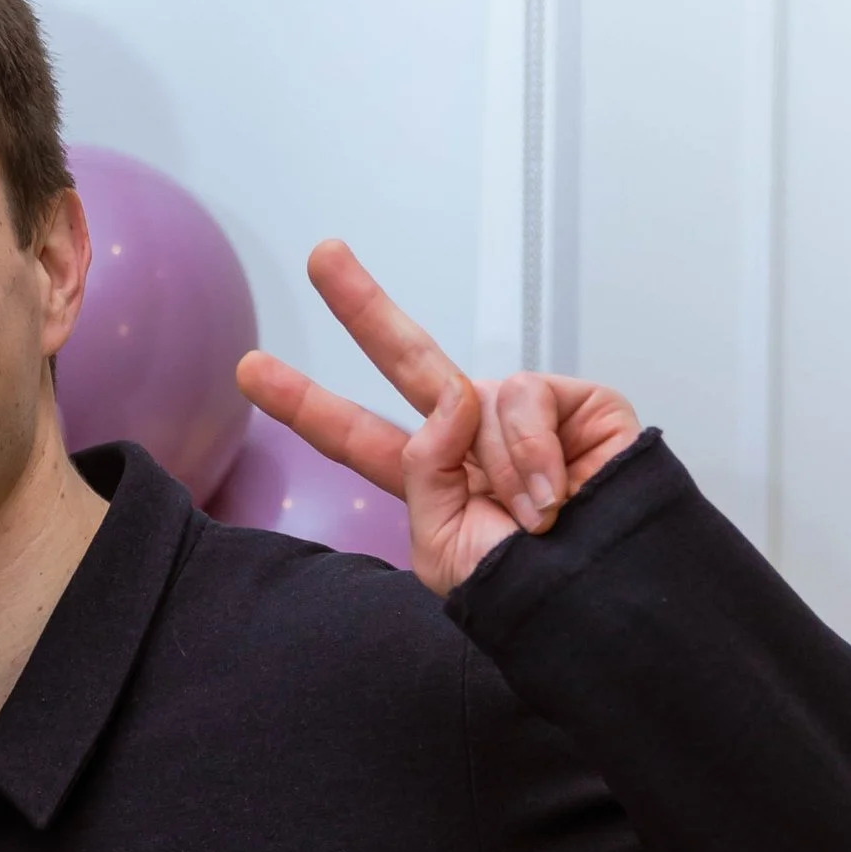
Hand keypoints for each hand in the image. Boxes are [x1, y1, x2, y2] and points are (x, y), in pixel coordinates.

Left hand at [235, 242, 641, 596]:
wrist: (600, 598)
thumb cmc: (523, 588)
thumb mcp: (445, 546)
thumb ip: (424, 471)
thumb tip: (451, 397)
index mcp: (428, 480)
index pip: (356, 435)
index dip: (306, 402)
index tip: (250, 369)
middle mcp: (471, 437)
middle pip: (408, 362)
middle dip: (363, 307)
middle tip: (323, 254)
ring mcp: (522, 416)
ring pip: (477, 400)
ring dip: (501, 468)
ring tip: (535, 518)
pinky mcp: (578, 402)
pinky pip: (527, 399)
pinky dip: (535, 453)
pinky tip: (558, 495)